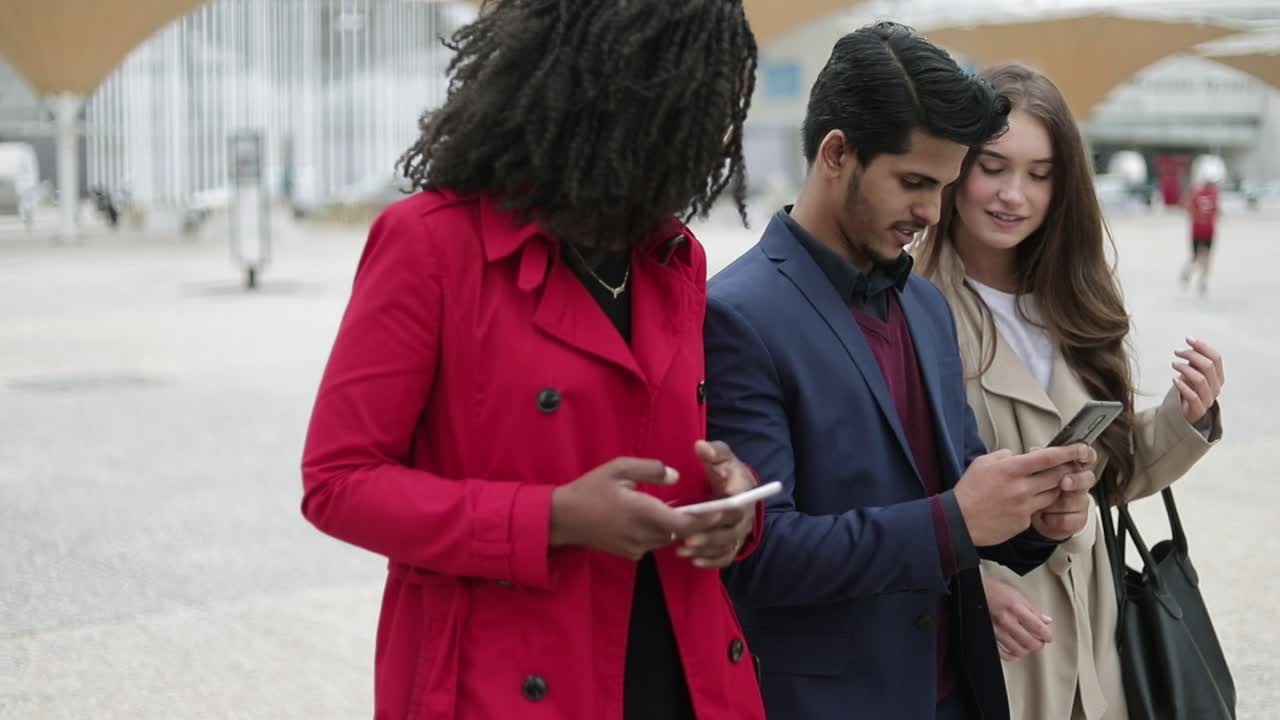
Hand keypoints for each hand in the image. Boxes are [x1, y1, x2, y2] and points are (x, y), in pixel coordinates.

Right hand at [550, 457, 716, 559]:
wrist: (562, 519)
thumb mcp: (619, 469)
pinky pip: (653, 543)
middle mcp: (644, 535)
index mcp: (644, 513)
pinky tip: (652, 517)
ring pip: (668, 538)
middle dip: (694, 522)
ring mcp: (637, 548)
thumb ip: (651, 470)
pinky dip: (659, 532)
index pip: (686, 523)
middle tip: (708, 507)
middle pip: (680, 533)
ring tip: (682, 509)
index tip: (721, 510)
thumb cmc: (590, 489)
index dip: (707, 519)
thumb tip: (675, 476)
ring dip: (676, 526)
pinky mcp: (630, 554)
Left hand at [675, 440, 757, 568]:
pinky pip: (724, 558)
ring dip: (705, 550)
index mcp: (744, 493)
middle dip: (709, 535)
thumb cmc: (725, 470)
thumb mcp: (722, 456)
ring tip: (681, 549)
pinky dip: (710, 561)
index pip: (738, 505)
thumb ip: (713, 451)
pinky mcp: (731, 544)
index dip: (725, 509)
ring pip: (726, 546)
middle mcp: (745, 517)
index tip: (704, 511)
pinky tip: (692, 560)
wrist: (735, 487)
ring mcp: (739, 532)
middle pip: (731, 531)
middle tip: (686, 537)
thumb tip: (700, 446)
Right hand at [955, 444, 1096, 546]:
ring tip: (1047, 484)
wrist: (959, 521)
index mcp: (1011, 469)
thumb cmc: (968, 491)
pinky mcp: (1024, 522)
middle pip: (1058, 476)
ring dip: (1055, 488)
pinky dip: (1037, 505)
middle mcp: (1022, 488)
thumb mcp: (982, 463)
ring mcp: (1025, 507)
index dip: (1068, 452)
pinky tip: (1025, 503)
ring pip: (1053, 495)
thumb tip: (1018, 455)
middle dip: (1067, 470)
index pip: (1048, 457)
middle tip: (1070, 467)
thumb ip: (1004, 456)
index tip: (1080, 448)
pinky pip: (1039, 511)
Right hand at [985, 577, 1052, 661]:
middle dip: (1038, 644)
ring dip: (1026, 650)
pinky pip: (1002, 654)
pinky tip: (1015, 652)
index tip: (1048, 637)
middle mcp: (1006, 620)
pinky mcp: (989, 637)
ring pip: (1018, 650)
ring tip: (1027, 645)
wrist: (974, 591)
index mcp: (1015, 608)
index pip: (1038, 628)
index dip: (1047, 635)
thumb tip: (1045, 620)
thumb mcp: (1016, 594)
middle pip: (1030, 642)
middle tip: (1039, 641)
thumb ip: (1032, 610)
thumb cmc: (993, 591)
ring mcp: (996, 630)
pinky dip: (1012, 655)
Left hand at [1173, 337, 1223, 424]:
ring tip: (1174, 364)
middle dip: (1192, 355)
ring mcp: (1208, 399)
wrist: (1186, 414)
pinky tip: (1174, 379)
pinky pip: (1192, 396)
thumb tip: (1190, 344)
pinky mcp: (1198, 409)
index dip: (1203, 347)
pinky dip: (1182, 386)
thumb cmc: (1189, 390)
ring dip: (1185, 368)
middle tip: (1177, 352)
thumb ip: (1195, 361)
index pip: (1216, 358)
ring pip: (1200, 379)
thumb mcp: (1193, 373)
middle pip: (1208, 366)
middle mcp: (1216, 387)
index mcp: (1218, 376)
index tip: (1188, 339)